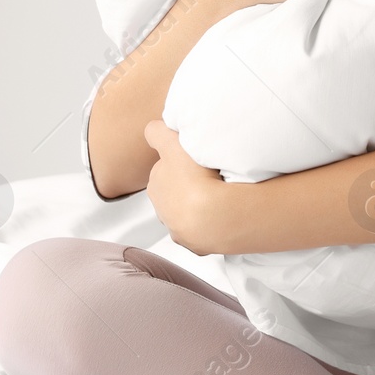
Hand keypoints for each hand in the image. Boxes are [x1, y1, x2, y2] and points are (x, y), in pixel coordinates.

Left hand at [143, 120, 227, 254]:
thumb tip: (152, 130)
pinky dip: (208, 224)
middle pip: (173, 192)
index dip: (177, 161)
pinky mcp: (195, 245)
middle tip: (209, 175)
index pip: (163, 168)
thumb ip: (157, 133)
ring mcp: (178, 228)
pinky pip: (201, 231)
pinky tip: (222, 215)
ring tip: (219, 196)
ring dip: (197, 205)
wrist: (217, 217)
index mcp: (156, 183)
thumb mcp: (173, 144)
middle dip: (186, 184)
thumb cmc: (196, 178)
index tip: (192, 158)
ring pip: (185, 213)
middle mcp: (162, 208)